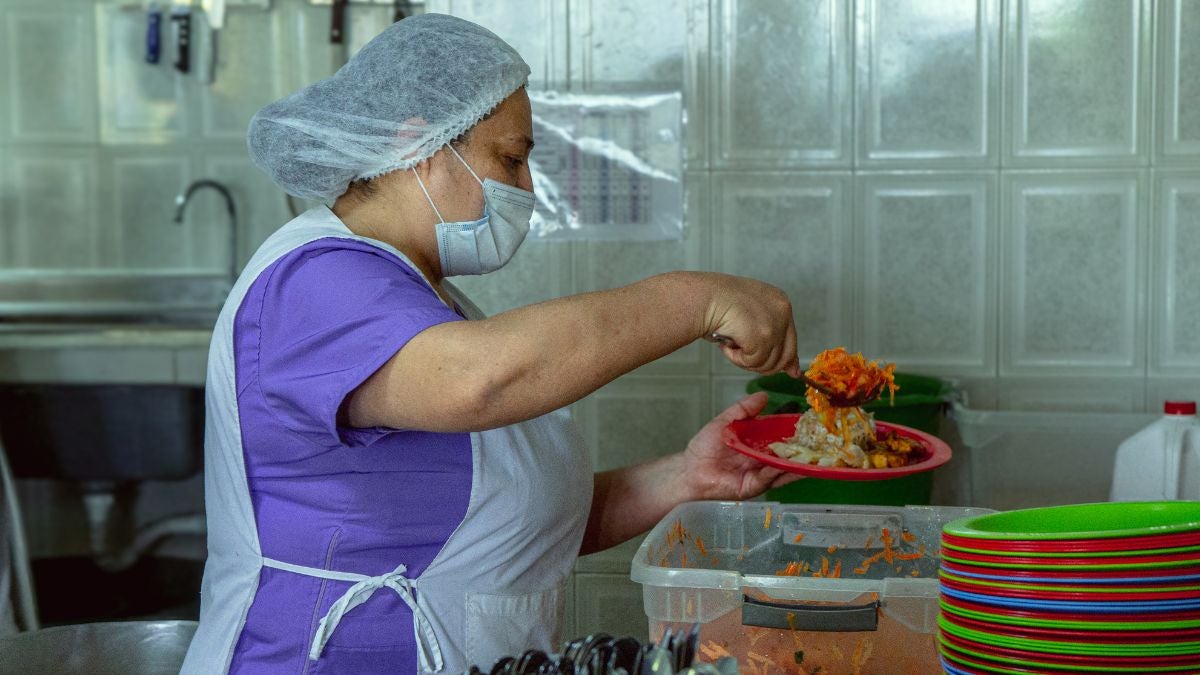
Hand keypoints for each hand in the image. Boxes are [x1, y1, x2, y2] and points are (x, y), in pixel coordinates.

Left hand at [679, 392, 801, 500]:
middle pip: (788, 453)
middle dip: (803, 448)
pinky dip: (779, 471)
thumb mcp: (724, 422)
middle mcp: (763, 460)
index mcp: (758, 444)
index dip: (794, 429)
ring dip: (798, 462)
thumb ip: (743, 410)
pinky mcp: (754, 487)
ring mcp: (760, 474)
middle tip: (819, 438)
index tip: (808, 421)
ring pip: (784, 468)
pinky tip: (786, 463)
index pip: (780, 435)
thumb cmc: (704, 448)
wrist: (689, 470)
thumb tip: (763, 395)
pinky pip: (769, 478)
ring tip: (813, 453)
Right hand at [703, 275, 800, 376]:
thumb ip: (770, 337)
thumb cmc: (716, 304)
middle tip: (742, 356)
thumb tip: (793, 372)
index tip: (788, 372)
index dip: (785, 359)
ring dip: (745, 360)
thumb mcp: (748, 316)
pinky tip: (726, 345)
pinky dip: (736, 359)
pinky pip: (753, 362)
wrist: (702, 297)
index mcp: (779, 301)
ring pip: (768, 363)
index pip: (791, 339)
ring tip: (730, 344)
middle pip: (785, 356)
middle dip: (763, 364)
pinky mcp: (763, 336)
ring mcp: (774, 323)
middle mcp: (782, 310)